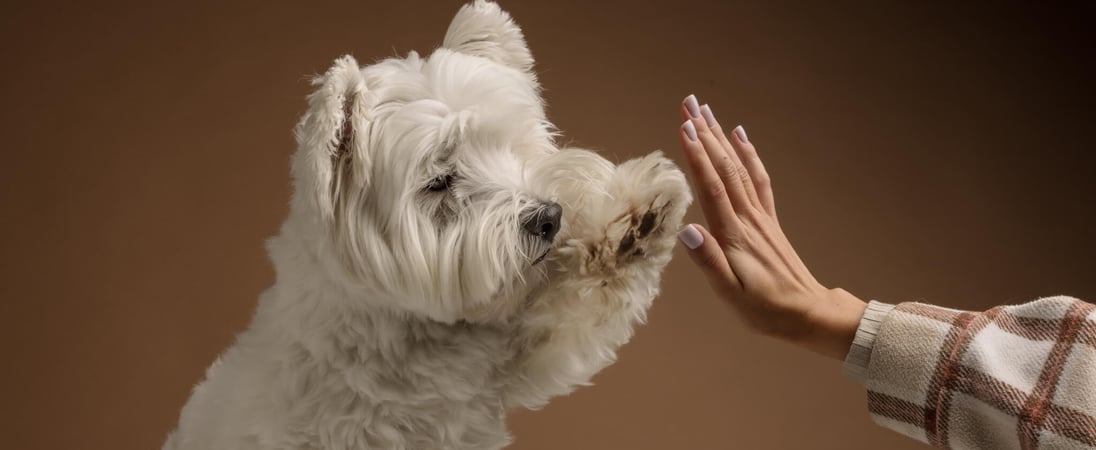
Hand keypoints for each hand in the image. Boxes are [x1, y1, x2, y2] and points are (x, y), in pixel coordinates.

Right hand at [674, 95, 865, 360]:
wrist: (808, 314)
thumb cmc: (765, 309)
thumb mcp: (731, 295)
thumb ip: (709, 262)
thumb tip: (688, 230)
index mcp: (734, 235)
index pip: (713, 188)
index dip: (698, 156)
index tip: (685, 126)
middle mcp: (748, 219)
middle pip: (725, 168)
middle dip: (706, 134)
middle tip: (688, 104)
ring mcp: (760, 217)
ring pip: (738, 168)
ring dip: (721, 137)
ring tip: (705, 110)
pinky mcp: (767, 220)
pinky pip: (757, 179)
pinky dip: (747, 153)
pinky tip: (739, 135)